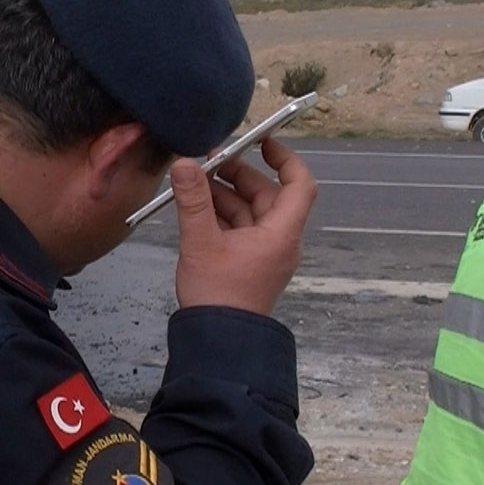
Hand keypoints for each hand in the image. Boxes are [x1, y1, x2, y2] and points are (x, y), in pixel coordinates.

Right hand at [171, 138, 316, 314]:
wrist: (219, 342)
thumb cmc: (218, 295)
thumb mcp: (201, 242)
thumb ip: (193, 200)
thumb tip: (184, 163)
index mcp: (281, 233)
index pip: (299, 184)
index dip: (284, 158)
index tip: (262, 142)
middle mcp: (280, 241)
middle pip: (268, 195)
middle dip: (240, 175)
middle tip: (210, 160)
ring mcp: (265, 254)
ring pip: (250, 212)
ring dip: (226, 194)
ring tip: (196, 182)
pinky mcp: (250, 264)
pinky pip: (240, 229)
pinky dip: (222, 215)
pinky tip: (197, 207)